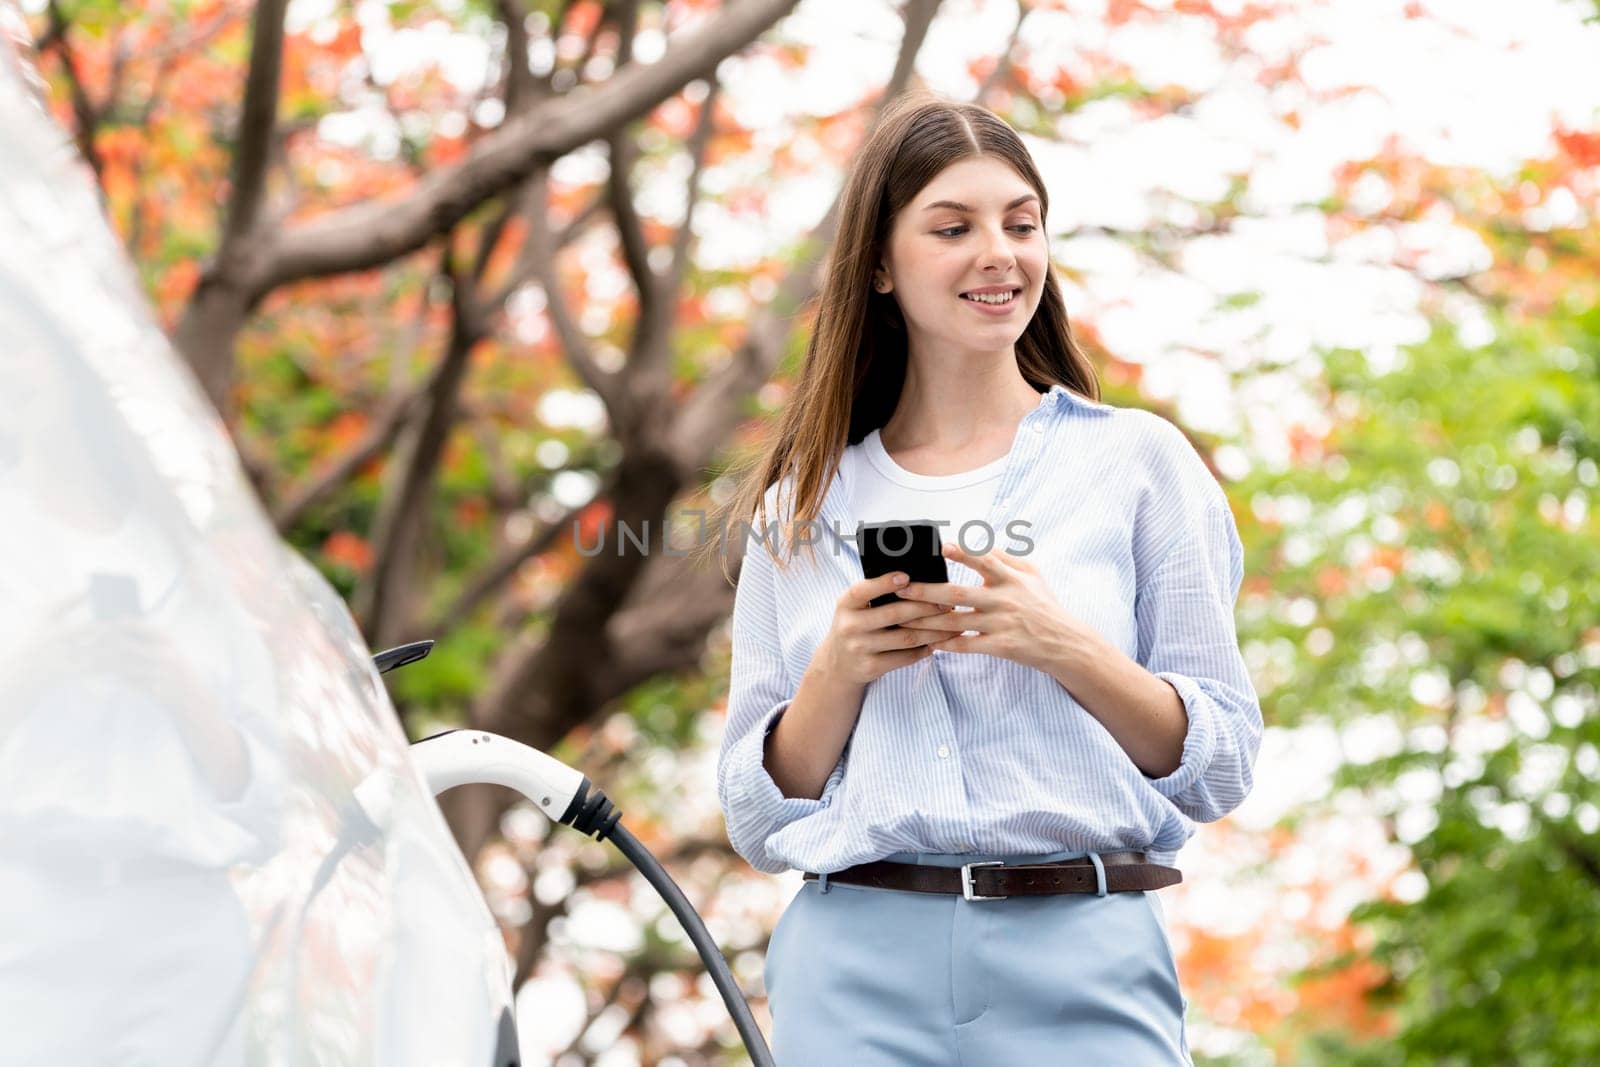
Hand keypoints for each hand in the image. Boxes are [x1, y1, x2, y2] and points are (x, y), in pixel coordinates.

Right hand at [816, 570, 960, 685]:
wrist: (838, 665)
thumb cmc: (855, 626)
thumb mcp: (855, 607)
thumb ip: (874, 593)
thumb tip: (913, 580)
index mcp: (846, 604)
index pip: (864, 590)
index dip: (884, 583)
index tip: (906, 577)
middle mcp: (849, 626)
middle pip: (894, 614)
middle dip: (925, 607)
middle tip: (946, 603)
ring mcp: (859, 648)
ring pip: (906, 637)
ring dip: (933, 631)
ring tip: (951, 625)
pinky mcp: (870, 667)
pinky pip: (905, 657)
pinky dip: (924, 649)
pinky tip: (936, 643)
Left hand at [895, 541, 1085, 672]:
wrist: (1064, 642)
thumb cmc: (1043, 604)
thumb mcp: (1032, 573)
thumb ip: (1005, 556)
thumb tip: (979, 539)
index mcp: (1011, 578)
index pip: (984, 560)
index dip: (963, 553)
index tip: (941, 547)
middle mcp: (1004, 599)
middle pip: (959, 594)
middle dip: (927, 592)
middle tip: (902, 589)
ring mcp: (1001, 624)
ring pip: (956, 622)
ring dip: (928, 622)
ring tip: (904, 619)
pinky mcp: (1000, 646)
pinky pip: (967, 645)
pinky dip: (947, 645)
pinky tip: (929, 643)